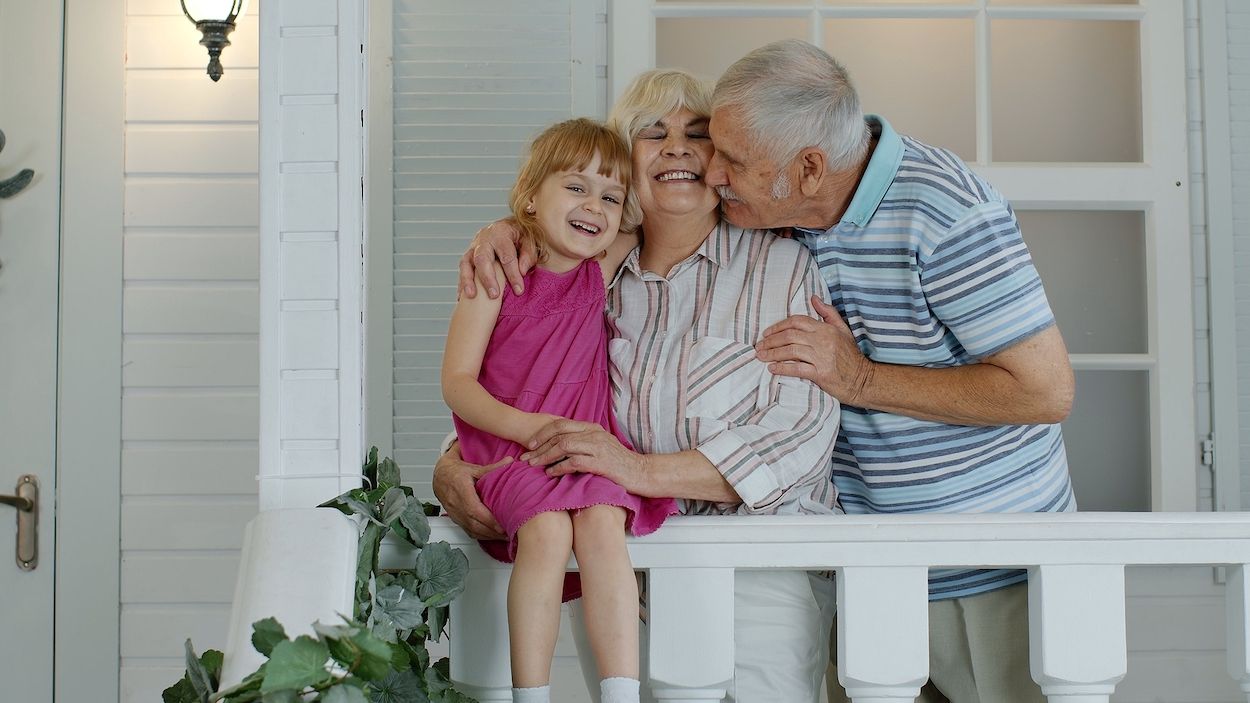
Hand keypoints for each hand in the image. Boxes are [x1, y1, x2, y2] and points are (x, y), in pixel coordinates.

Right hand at [432, 443, 506, 539]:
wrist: (439, 476)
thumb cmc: (455, 472)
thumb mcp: (473, 468)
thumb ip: (492, 468)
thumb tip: (510, 462)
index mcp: (461, 491)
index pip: (474, 510)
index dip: (488, 520)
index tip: (502, 525)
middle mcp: (456, 505)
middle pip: (474, 524)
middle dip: (492, 531)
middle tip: (509, 532)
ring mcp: (455, 514)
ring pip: (471, 530)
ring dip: (488, 536)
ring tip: (504, 536)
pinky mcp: (456, 519)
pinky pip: (468, 531)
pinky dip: (481, 536)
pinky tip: (492, 535)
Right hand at [457, 219, 536, 298]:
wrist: (507, 226)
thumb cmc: (520, 235)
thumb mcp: (529, 239)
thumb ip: (528, 254)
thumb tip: (522, 271)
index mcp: (501, 232)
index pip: (506, 256)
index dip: (513, 274)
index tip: (519, 291)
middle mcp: (484, 238)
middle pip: (482, 258)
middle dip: (487, 278)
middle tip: (494, 295)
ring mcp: (473, 247)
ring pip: (466, 263)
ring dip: (468, 280)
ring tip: (471, 296)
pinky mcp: (468, 255)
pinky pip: (462, 269)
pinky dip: (462, 283)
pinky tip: (462, 297)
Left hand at [519, 419, 646, 492]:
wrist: (641, 473)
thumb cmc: (620, 463)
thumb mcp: (602, 447)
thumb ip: (585, 443)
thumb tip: (563, 447)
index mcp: (592, 428)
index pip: (562, 424)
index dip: (543, 433)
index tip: (531, 444)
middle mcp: (594, 433)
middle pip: (559, 433)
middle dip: (539, 445)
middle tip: (526, 456)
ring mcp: (597, 447)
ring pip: (563, 446)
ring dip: (545, 456)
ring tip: (533, 465)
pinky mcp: (600, 462)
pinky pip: (574, 462)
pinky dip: (559, 467)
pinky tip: (550, 473)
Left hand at [755, 295, 874, 403]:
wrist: (863, 379)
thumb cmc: (850, 356)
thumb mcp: (842, 330)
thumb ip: (828, 313)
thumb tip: (814, 297)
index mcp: (825, 329)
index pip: (797, 321)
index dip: (778, 326)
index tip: (767, 333)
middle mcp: (823, 341)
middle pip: (790, 336)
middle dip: (771, 341)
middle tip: (759, 346)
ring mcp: (822, 357)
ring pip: (791, 351)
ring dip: (773, 354)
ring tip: (761, 357)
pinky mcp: (821, 373)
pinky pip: (797, 369)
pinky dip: (783, 368)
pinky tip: (772, 369)